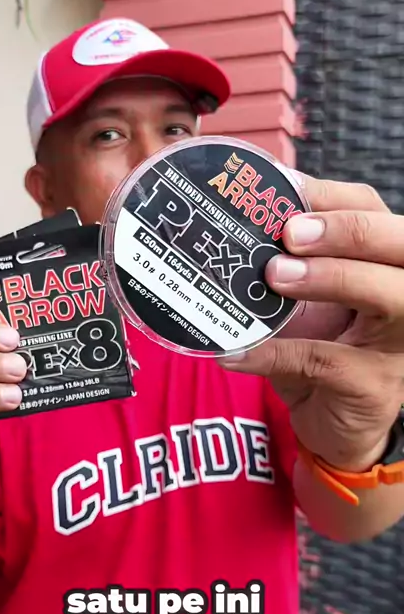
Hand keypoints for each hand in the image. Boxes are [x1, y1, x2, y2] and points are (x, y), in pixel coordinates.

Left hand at [219, 176, 403, 471]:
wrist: (337, 428)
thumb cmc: (323, 351)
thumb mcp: (308, 301)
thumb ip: (287, 265)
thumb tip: (227, 225)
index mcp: (388, 264)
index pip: (374, 210)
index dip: (332, 197)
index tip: (281, 185)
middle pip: (402, 244)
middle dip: (347, 230)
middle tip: (289, 231)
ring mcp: (398, 344)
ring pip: (387, 296)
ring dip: (331, 278)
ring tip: (274, 275)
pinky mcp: (373, 387)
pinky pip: (325, 362)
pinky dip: (275, 354)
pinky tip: (234, 354)